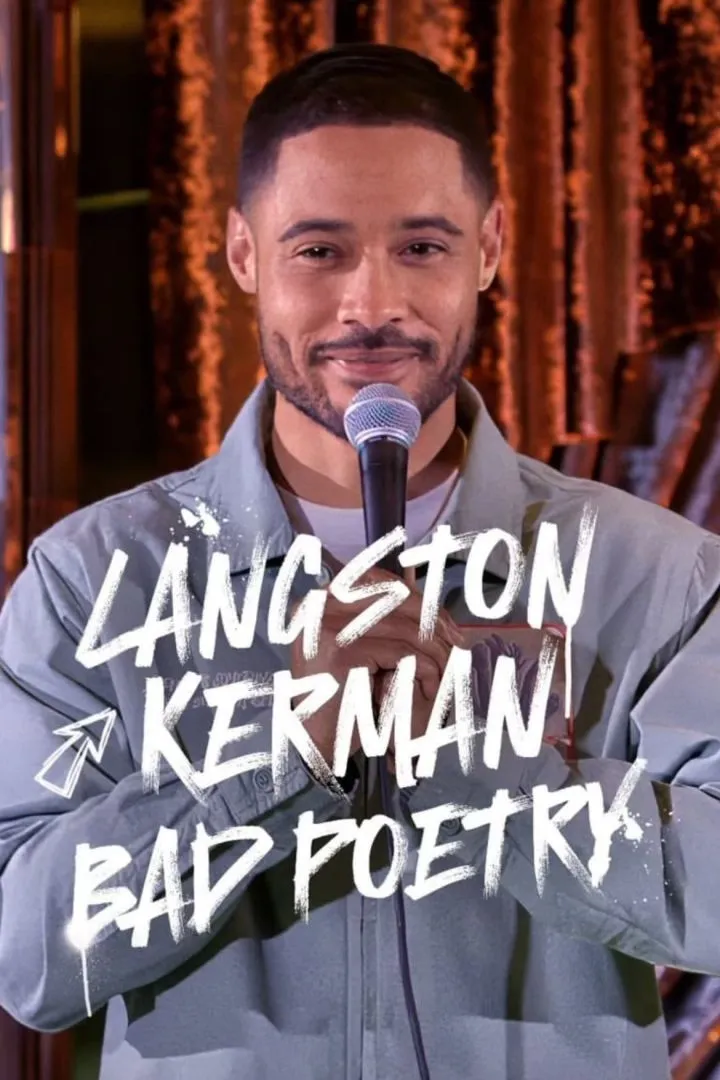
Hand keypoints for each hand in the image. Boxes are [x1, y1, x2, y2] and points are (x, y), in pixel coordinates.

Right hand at [290, 567, 463, 772]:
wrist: (317, 742)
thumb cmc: (343, 697)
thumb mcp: (357, 648)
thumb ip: (379, 620)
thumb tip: (423, 597)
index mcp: (320, 600)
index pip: (377, 579)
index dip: (415, 597)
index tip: (443, 620)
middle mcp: (318, 607)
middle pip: (394, 599)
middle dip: (432, 619)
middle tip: (458, 640)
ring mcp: (328, 627)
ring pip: (404, 628)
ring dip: (435, 649)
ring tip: (449, 666)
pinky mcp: (342, 653)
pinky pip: (401, 653)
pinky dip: (424, 668)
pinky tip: (432, 683)